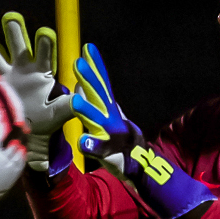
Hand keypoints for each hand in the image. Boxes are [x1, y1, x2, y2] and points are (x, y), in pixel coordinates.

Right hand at [0, 12, 73, 170]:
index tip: (45, 33)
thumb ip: (68, 106)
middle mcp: (22, 67)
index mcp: (42, 71)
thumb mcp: (57, 115)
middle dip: (15, 30)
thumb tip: (79, 99)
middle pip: (18, 44)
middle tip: (12, 18)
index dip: (45, 43)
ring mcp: (4, 74)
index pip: (45, 53)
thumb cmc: (44, 122)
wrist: (24, 135)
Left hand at [72, 43, 214, 218]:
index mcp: (111, 112)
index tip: (88, 48)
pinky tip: (81, 143)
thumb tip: (81, 85)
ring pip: (99, 121)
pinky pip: (101, 151)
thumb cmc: (122, 145)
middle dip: (91, 79)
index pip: (103, 85)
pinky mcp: (112, 155)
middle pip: (100, 96)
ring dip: (87, 110)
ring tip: (74, 100)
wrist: (144, 170)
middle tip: (78, 62)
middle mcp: (113, 120)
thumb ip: (96, 104)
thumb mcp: (110, 121)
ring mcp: (113, 137)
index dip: (97, 67)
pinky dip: (93, 146)